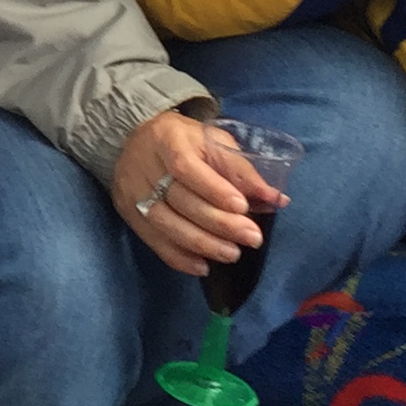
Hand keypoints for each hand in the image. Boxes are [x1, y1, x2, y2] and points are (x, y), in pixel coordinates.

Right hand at [108, 110, 278, 277]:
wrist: (137, 141)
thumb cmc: (185, 141)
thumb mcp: (214, 142)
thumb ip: (241, 170)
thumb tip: (276, 199)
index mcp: (166, 138)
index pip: (185, 167)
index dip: (213, 189)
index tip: (242, 207)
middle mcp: (144, 165)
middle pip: (179, 199)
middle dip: (219, 222)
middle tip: (251, 238)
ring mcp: (133, 192)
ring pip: (166, 224)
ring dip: (202, 244)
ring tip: (232, 254)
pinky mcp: (128, 214)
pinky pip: (153, 241)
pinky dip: (179, 257)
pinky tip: (203, 267)